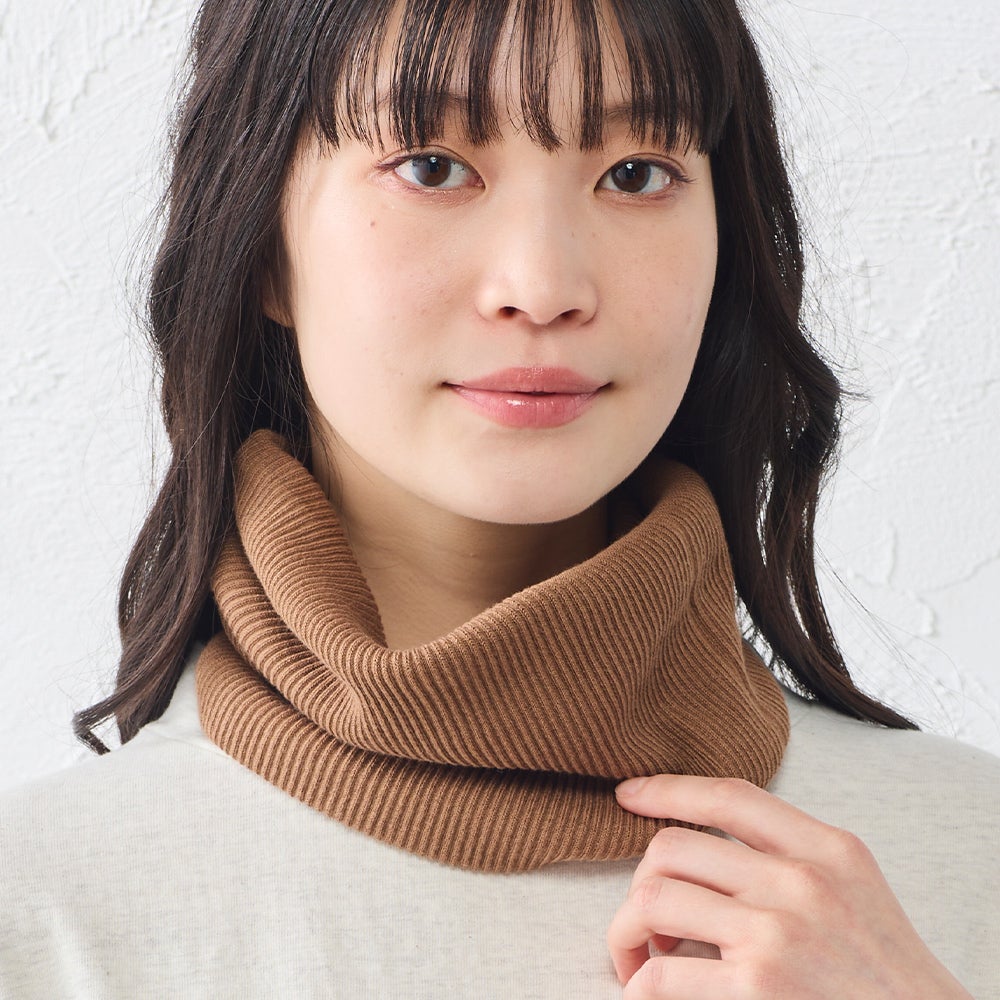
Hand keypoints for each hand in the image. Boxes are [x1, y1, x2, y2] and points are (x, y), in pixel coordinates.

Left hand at [607, 774, 972, 998]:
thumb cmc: (883, 971)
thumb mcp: (854, 887)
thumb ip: (793, 854)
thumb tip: (707, 843)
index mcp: (827, 849)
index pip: (729, 794)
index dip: (667, 788)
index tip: (627, 795)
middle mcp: (800, 881)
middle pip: (673, 848)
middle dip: (640, 883)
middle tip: (644, 921)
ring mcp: (776, 934)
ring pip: (652, 901)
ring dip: (627, 933)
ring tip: (640, 958)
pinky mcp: (758, 989)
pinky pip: (662, 975)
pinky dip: (640, 987)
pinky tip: (648, 992)